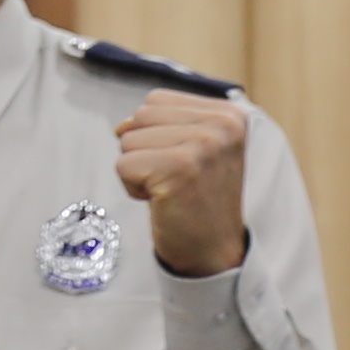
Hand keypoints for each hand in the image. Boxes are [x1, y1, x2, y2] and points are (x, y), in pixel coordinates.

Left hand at [112, 90, 253, 279]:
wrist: (213, 249)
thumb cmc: (197, 198)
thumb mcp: (193, 148)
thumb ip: (162, 123)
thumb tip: (121, 124)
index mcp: (229, 114)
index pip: (156, 100)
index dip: (155, 134)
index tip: (183, 162)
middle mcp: (221, 124)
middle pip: (139, 117)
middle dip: (143, 150)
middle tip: (174, 178)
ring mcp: (203, 144)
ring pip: (128, 139)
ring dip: (137, 169)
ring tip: (169, 188)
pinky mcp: (180, 168)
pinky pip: (123, 165)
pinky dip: (132, 187)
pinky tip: (161, 200)